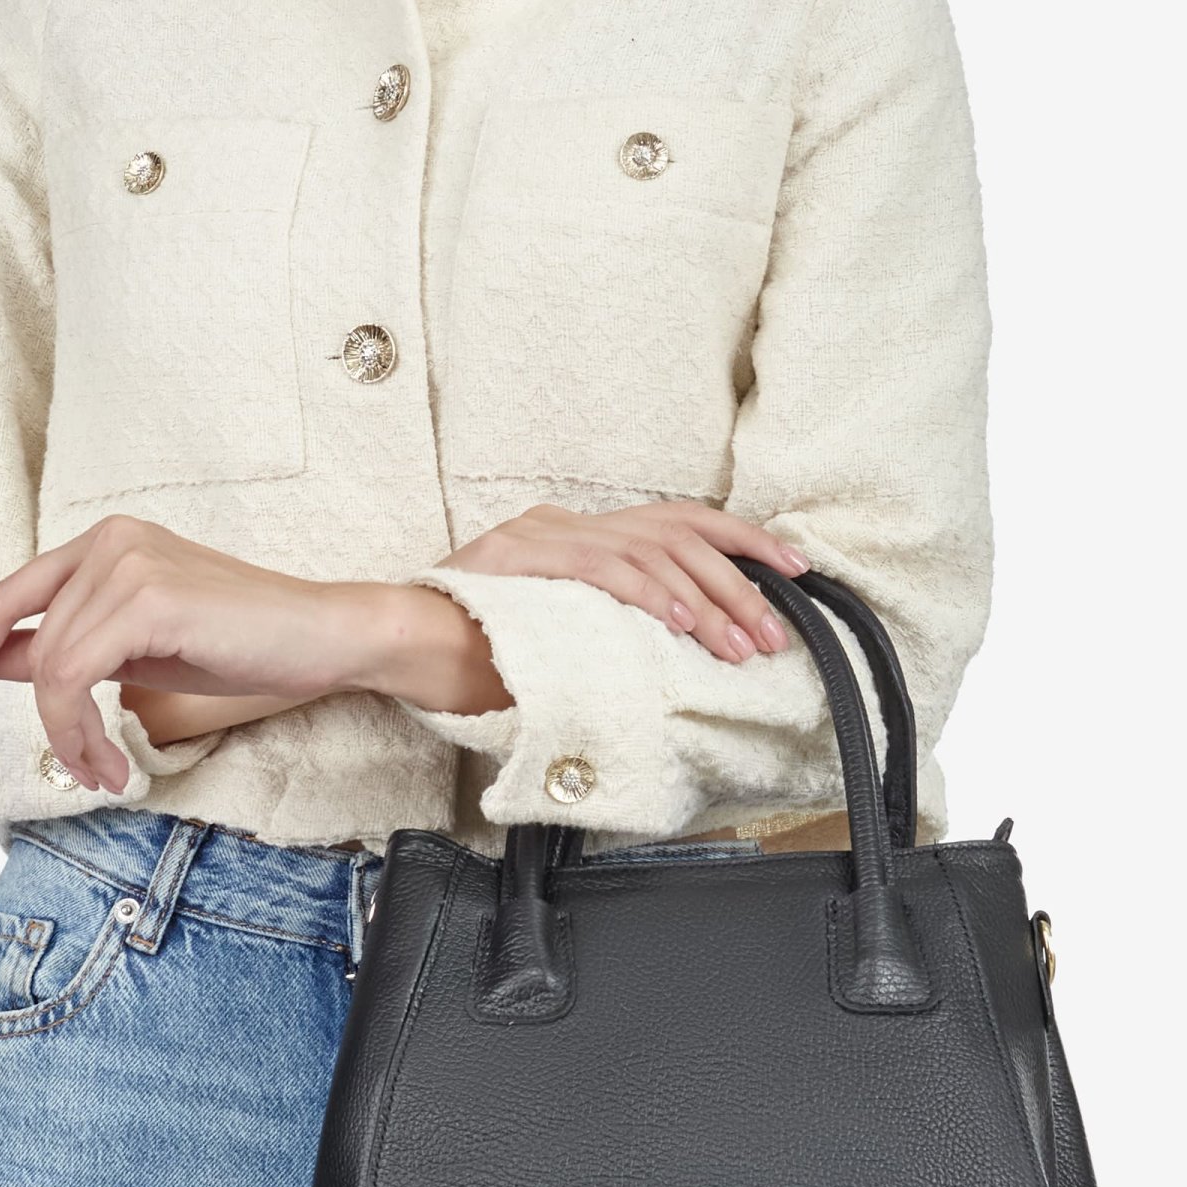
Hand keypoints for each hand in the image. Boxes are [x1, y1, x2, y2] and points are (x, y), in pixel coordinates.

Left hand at [0, 518, 507, 794]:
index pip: (11, 596)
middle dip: (28, 708)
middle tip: (47, 757)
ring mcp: (126, 562)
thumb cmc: (246, 645)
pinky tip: (113, 762)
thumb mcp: (140, 649)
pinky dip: (80, 731)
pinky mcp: (145, 598)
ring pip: (50, 668)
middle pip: (24, 637)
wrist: (326, 638)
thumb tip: (1, 663)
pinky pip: (74, 678)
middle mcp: (108, 540)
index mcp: (105, 543)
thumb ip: (74, 647)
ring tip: (106, 771)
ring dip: (69, 736)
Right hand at [438, 501, 811, 662]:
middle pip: (677, 532)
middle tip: (776, 630)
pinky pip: (602, 568)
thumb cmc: (467, 656)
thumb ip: (607, 635)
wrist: (391, 642)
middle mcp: (564, 523)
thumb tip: (677, 663)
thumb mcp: (556, 641)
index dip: (743, 545)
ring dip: (704, 601)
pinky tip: (681, 624)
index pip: (676, 525)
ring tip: (738, 644)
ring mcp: (542, 535)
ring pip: (650, 551)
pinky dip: (649, 594)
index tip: (794, 573)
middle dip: (740, 581)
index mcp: (576, 537)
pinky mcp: (522, 556)